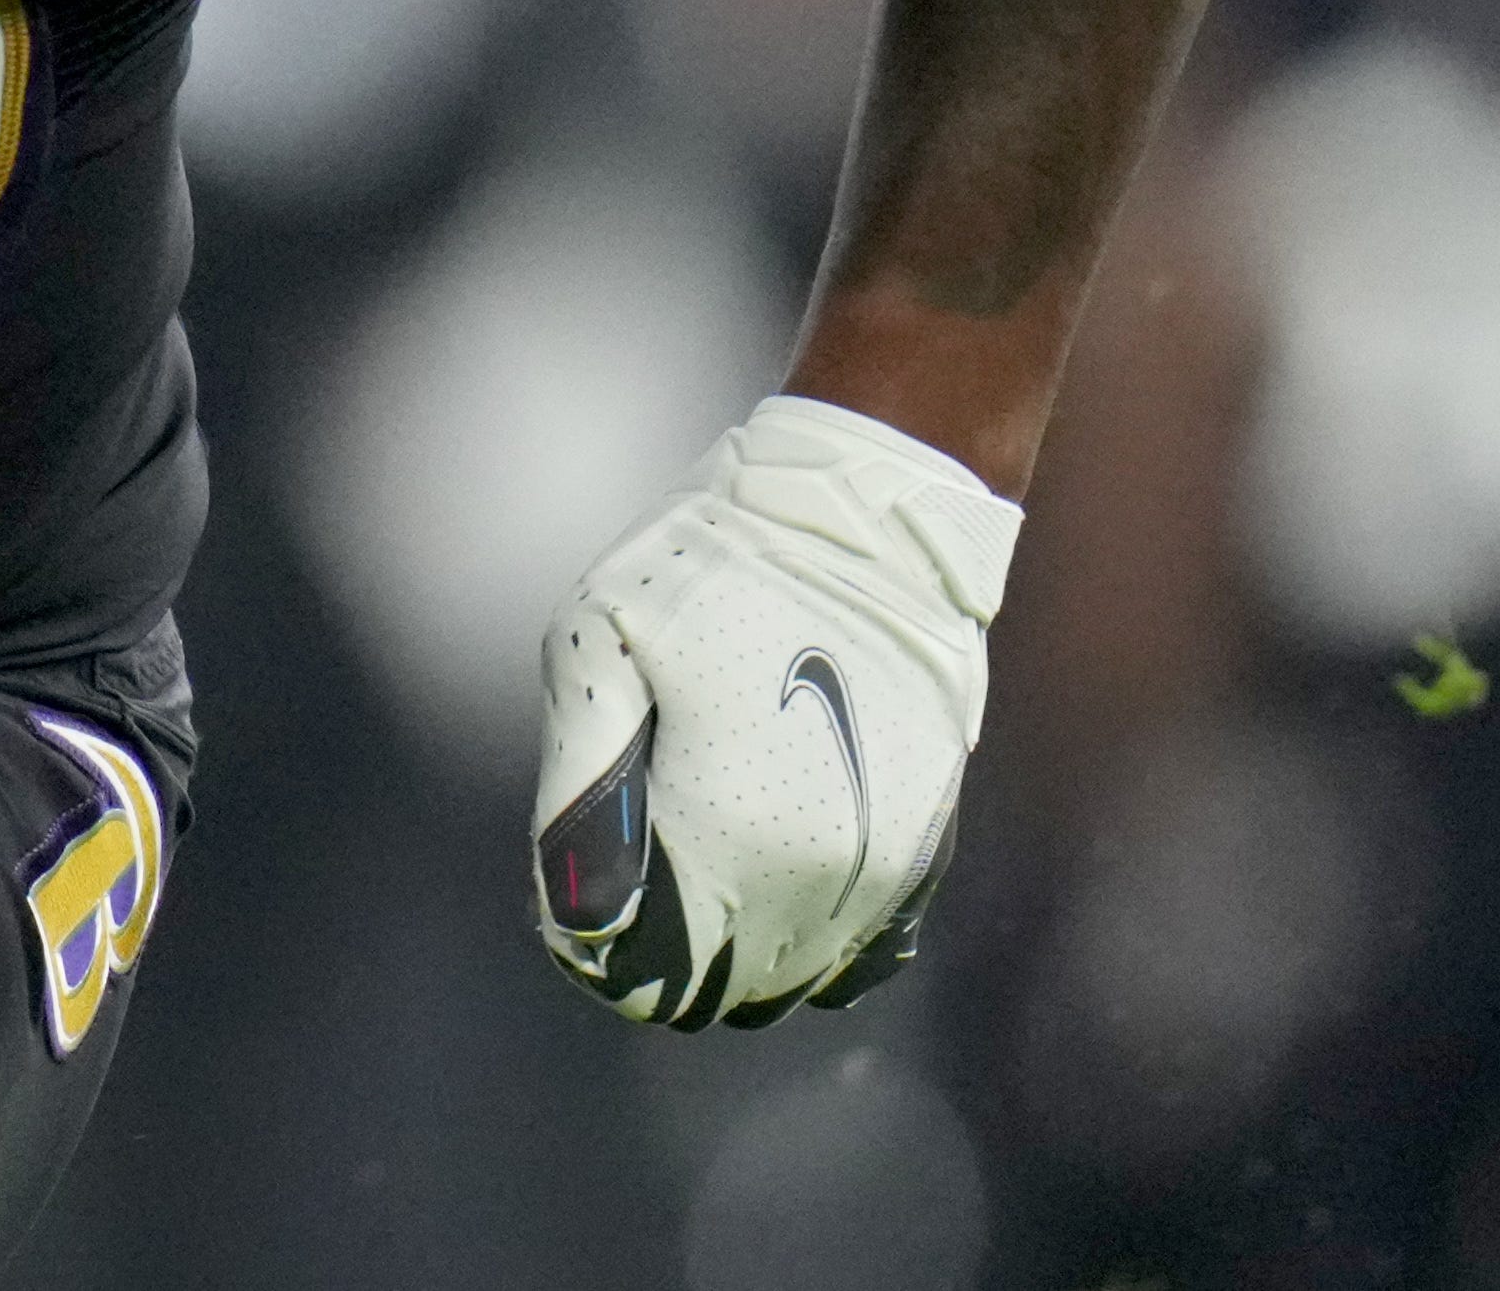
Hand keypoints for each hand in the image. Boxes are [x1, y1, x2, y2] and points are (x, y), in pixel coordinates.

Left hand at [528, 394, 1018, 1028]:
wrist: (871, 517)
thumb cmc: (717, 566)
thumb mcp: (598, 639)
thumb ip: (578, 783)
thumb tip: (579, 909)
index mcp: (727, 835)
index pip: (627, 963)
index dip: (584, 932)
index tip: (576, 874)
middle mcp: (812, 881)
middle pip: (703, 982)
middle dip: (652, 943)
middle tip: (629, 858)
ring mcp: (879, 877)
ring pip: (780, 976)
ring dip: (728, 941)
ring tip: (699, 852)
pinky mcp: (923, 855)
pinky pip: (852, 953)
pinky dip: (803, 938)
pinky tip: (771, 875)